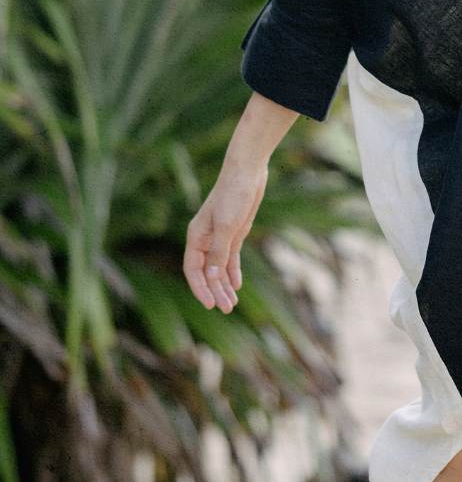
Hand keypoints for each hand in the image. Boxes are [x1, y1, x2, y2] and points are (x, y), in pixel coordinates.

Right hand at [183, 161, 267, 312]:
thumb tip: (211, 277)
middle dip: (215, 291)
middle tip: (226, 309)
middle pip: (207, 272)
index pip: (193, 270)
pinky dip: (232, 272)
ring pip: (218, 268)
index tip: (210, 304)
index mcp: (196, 236)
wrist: (247, 172)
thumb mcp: (227, 226)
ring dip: (224, 285)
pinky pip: (230, 259)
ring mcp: (219, 237)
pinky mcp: (233, 234)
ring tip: (231, 304)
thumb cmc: (234, 195)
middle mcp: (205, 239)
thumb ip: (219, 252)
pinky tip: (236, 286)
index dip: (200, 288)